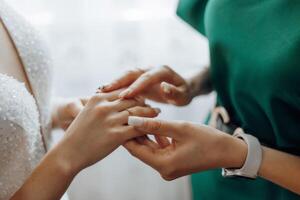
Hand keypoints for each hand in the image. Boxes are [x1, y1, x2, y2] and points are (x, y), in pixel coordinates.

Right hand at [56, 90, 160, 172]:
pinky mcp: (116, 135)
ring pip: (137, 112)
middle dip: (144, 102)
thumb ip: (103, 105)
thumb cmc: (78, 134)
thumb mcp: (88, 112)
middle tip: (153, 105)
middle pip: (131, 100)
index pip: (122, 91)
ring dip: (149, 112)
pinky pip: (137, 128)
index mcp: (97, 98)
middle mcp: (104, 107)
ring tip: (157, 113)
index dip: (134, 94)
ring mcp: (110, 121)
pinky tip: (153, 127)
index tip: (142, 98)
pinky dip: (147, 127)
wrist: (68, 153)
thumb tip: (120, 102)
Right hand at [100, 66, 191, 105]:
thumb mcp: (183, 95)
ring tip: (98, 92)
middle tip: (104, 91)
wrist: (182, 87)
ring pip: (125, 76)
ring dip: (113, 83)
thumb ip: (175, 92)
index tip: (125, 96)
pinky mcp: (137, 80)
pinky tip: (102, 95)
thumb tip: (163, 87)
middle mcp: (150, 69)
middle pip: (132, 73)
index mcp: (162, 71)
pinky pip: (124, 82)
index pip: (147, 77)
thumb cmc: (184, 93)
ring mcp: (142, 73)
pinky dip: (114, 87)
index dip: (136, 86)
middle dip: (118, 81)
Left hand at [124, 117, 246, 180]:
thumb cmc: (207, 139)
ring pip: (149, 148)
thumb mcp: (179, 128)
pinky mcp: (173, 161)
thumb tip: (132, 119)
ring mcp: (168, 166)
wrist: (228, 151)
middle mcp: (163, 169)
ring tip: (139, 115)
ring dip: (145, 133)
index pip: (135, 149)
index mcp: (164, 164)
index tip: (121, 118)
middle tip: (129, 114)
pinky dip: (155, 137)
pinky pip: (159, 148)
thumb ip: (155, 124)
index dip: (126, 133)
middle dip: (135, 132)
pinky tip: (153, 124)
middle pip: (141, 149)